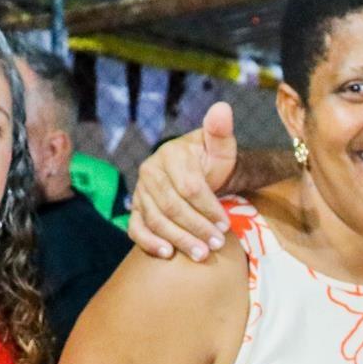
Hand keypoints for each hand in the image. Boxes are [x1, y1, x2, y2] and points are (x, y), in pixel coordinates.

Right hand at [128, 102, 237, 260]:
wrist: (196, 172)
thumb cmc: (210, 161)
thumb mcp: (220, 146)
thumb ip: (220, 131)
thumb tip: (222, 108)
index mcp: (171, 155)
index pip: (188, 186)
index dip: (208, 207)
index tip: (226, 224)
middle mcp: (150, 172)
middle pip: (172, 206)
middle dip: (196, 228)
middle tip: (217, 245)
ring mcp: (140, 192)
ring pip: (156, 220)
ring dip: (179, 239)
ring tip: (201, 255)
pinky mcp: (136, 209)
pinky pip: (136, 228)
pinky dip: (149, 243)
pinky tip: (168, 254)